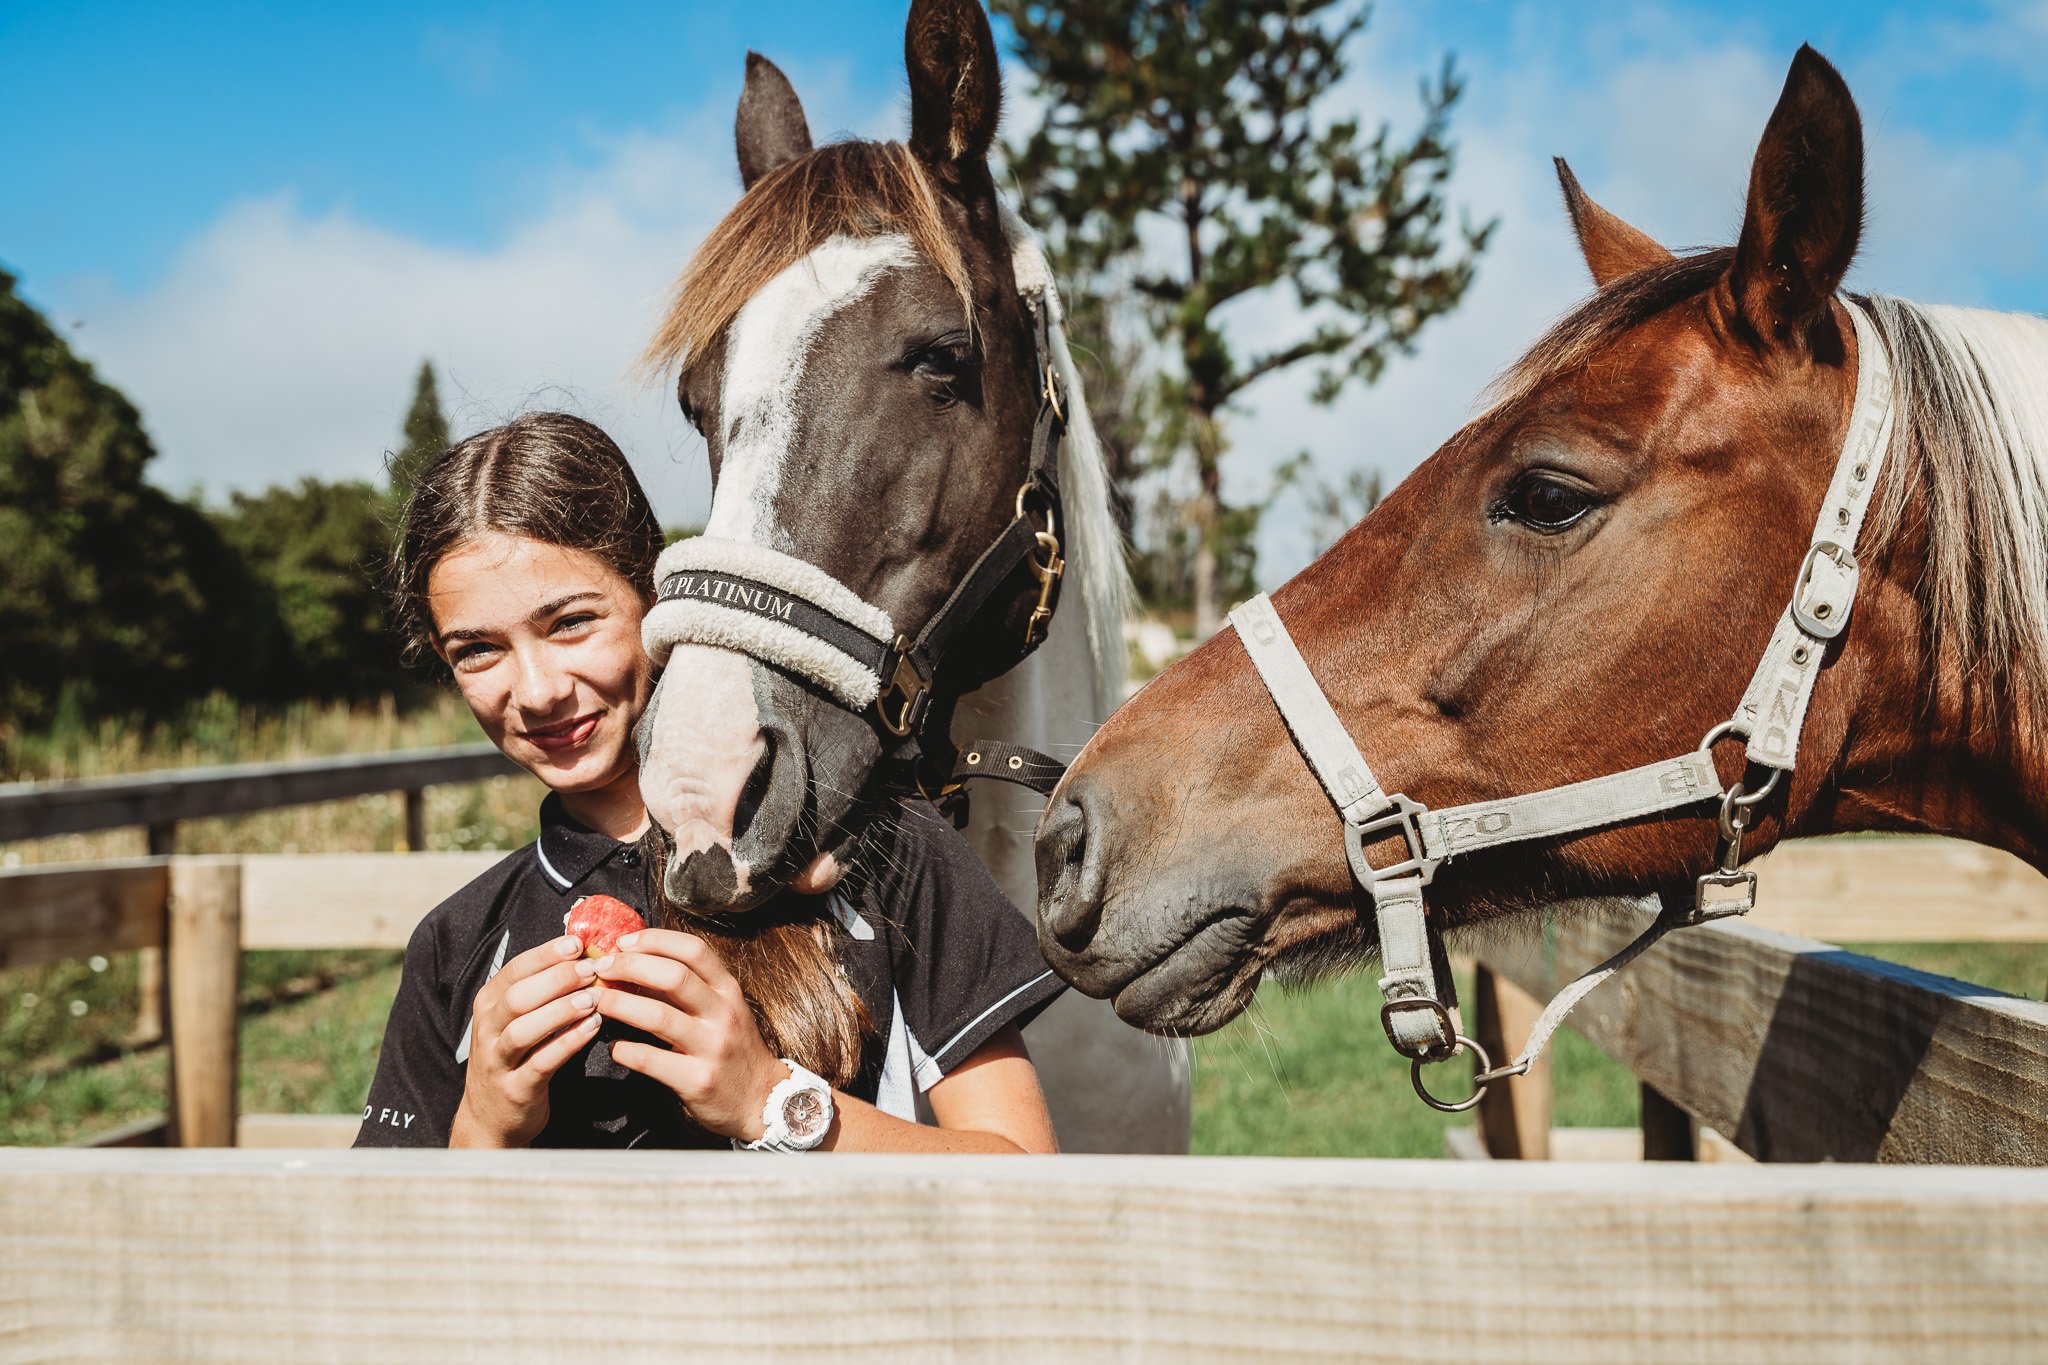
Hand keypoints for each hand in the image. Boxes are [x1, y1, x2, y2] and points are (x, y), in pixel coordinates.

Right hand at [449, 934, 599, 1146]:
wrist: (490, 1118)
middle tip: (592, 969)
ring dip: (561, 1011)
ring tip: (594, 998)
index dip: (546, 954)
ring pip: (525, 1029)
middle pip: (518, 996)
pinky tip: (592, 1028)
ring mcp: (498, 1060)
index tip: (577, 942)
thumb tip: (584, 955)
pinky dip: (567, 1043)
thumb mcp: (516, 1020)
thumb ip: (541, 991)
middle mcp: (488, 1029)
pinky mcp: (516, 1088)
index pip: (515, 970)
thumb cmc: (513, 1057)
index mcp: (489, 1004)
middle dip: (556, 979)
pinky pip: (541, 1062)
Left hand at [590, 929, 790, 1141]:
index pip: (694, 950)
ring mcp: (712, 1047)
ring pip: (659, 1016)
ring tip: (597, 1002)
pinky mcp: (697, 1080)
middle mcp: (723, 1014)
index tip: (623, 942)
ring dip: (620, 1005)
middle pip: (674, 976)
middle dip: (630, 966)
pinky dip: (625, 1050)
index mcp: (728, 990)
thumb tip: (634, 964)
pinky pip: (651, 1060)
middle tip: (600, 968)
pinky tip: (614, 1046)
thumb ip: (685, 988)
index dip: (655, 940)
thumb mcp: (720, 1010)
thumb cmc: (732, 1048)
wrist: (761, 1098)